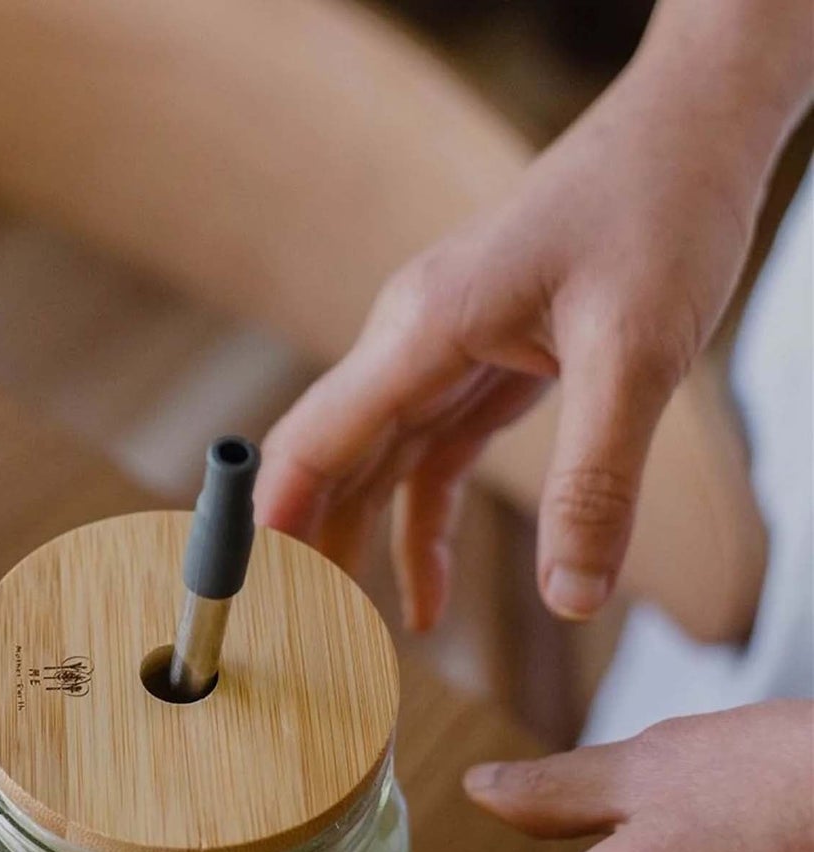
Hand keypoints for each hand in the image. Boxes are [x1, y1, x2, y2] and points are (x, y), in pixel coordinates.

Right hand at [256, 1, 808, 627]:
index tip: (242, 592)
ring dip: (353, 546)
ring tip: (339, 633)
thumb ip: (595, 482)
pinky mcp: (474, 369)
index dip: (270, 519)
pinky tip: (428, 599)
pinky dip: (421, 530)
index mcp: (421, 329)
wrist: (693, 132)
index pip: (315, 440)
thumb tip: (569, 601)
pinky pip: (428, 464)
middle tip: (285, 637)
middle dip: (302, 548)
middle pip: (328, 462)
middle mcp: (411, 343)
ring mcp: (438, 356)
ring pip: (370, 469)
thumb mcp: (639, 352)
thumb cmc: (660, 208)